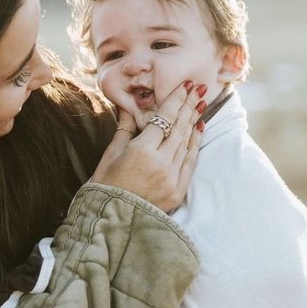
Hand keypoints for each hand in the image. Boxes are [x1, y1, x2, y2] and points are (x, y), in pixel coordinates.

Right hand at [91, 82, 205, 212]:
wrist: (112, 221)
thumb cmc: (105, 186)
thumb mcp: (111, 155)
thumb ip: (124, 130)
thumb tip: (128, 108)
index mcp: (142, 151)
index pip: (164, 119)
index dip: (176, 101)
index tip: (185, 86)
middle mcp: (161, 163)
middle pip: (179, 128)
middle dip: (189, 106)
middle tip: (199, 89)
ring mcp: (172, 178)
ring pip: (186, 143)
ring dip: (194, 121)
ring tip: (200, 104)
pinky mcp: (178, 191)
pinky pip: (190, 162)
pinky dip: (195, 144)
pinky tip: (199, 128)